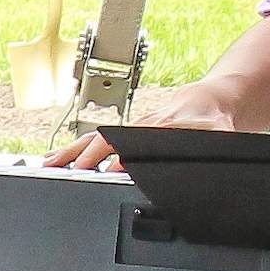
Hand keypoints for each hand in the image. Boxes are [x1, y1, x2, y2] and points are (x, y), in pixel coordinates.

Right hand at [49, 75, 246, 170]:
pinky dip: (78, 150)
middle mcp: (141, 126)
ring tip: (50, 163)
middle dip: (82, 153)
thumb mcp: (220, 134)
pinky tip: (63, 160)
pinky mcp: (128, 133)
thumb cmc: (215, 118)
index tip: (105, 171)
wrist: (212, 99)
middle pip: (106, 137)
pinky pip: (99, 140)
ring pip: (97, 138)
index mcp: (162, 126)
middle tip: (62, 168)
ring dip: (73, 151)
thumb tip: (196, 158)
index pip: (134, 141)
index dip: (119, 156)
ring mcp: (131, 129)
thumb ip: (210, 146)